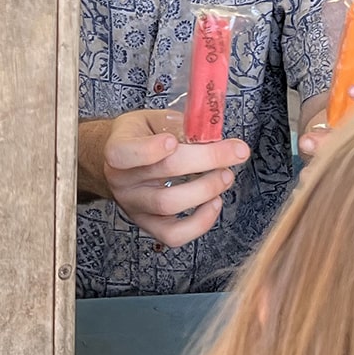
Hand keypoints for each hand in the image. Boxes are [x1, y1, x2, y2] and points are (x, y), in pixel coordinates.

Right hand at [85, 109, 250, 247]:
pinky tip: (214, 202)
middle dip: (207, 159)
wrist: (122, 162)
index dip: (150, 149)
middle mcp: (120, 180)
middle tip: (236, 152)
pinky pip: (173, 235)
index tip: (174, 140)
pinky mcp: (148, 225)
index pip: (124, 153)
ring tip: (226, 175)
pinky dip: (200, 222)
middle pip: (162, 172)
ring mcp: (134, 205)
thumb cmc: (142, 137)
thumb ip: (179, 125)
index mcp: (117, 148)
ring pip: (169, 204)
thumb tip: (214, 137)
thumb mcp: (153, 120)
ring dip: (206, 189)